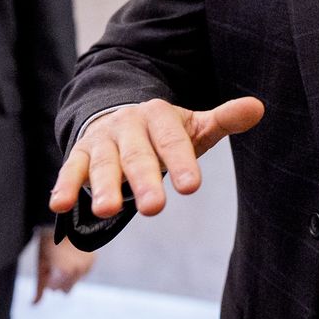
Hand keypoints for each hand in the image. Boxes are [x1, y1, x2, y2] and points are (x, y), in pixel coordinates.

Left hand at [33, 226, 95, 303]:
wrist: (64, 223)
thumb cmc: (48, 243)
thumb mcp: (40, 265)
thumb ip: (39, 287)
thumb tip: (33, 304)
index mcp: (65, 273)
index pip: (55, 289)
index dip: (48, 279)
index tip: (46, 265)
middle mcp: (79, 271)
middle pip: (66, 289)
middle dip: (58, 281)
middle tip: (54, 262)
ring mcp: (88, 265)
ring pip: (75, 281)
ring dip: (68, 275)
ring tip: (63, 257)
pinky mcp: (93, 260)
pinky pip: (82, 272)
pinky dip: (77, 268)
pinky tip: (72, 256)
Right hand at [49, 96, 264, 219]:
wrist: (117, 115)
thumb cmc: (163, 132)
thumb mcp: (192, 126)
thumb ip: (223, 120)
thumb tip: (259, 107)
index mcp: (158, 115)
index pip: (172, 140)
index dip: (182, 161)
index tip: (192, 186)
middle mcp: (127, 125)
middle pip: (137, 155)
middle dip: (145, 180)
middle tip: (156, 208)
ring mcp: (101, 141)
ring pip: (102, 164)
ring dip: (103, 187)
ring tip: (108, 211)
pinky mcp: (79, 154)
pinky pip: (70, 170)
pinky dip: (64, 187)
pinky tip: (59, 206)